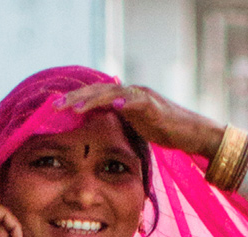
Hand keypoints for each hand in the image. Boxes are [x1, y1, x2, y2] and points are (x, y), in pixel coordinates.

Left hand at [62, 81, 222, 159]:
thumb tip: (102, 132)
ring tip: (75, 108)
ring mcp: (141, 97)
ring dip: (92, 100)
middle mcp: (129, 94)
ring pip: (112, 94)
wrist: (192, 132)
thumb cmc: (166, 132)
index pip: (94, 97)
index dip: (74, 101)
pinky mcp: (154, 106)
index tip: (54, 109)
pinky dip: (124, 102)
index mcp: (122, 100)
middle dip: (75, 98)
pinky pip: (137, 101)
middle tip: (54, 105)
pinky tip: (112, 105)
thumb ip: (120, 125)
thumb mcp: (136, 129)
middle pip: (97, 92)